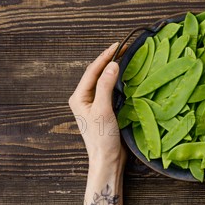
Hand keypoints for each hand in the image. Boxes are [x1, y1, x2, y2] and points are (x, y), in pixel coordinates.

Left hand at [69, 43, 125, 167]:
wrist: (107, 159)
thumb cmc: (102, 138)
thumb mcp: (103, 110)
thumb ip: (106, 87)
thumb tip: (112, 65)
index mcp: (79, 97)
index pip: (92, 71)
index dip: (105, 56)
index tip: (118, 45)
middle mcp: (84, 99)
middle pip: (97, 74)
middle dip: (109, 60)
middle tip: (124, 48)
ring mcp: (94, 105)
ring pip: (103, 81)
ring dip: (113, 70)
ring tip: (125, 58)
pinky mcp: (104, 111)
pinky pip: (110, 91)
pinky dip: (118, 81)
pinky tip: (126, 77)